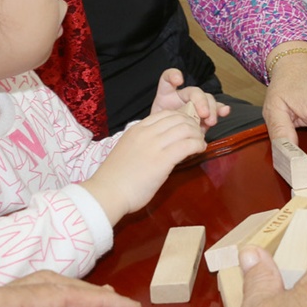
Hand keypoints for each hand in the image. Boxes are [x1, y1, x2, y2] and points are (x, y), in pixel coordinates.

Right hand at [80, 109, 204, 223]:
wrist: (107, 193)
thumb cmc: (116, 178)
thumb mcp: (129, 150)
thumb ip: (144, 143)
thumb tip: (161, 145)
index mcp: (136, 129)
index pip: (165, 114)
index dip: (181, 118)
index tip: (187, 128)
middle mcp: (146, 133)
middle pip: (178, 118)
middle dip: (192, 125)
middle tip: (197, 135)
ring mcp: (154, 145)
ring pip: (185, 129)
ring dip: (197, 135)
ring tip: (200, 143)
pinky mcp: (163, 160)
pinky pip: (188, 145)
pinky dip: (198, 145)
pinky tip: (200, 150)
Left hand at [150, 68, 228, 130]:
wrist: (163, 143)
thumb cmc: (157, 131)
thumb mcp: (151, 125)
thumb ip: (157, 121)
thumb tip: (163, 123)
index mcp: (166, 95)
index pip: (168, 79)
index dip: (173, 75)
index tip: (179, 80)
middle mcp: (182, 98)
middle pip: (194, 92)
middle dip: (201, 101)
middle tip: (203, 114)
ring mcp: (195, 107)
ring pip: (207, 100)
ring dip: (212, 109)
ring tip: (211, 120)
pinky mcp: (204, 117)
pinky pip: (215, 109)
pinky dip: (221, 109)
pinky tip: (225, 111)